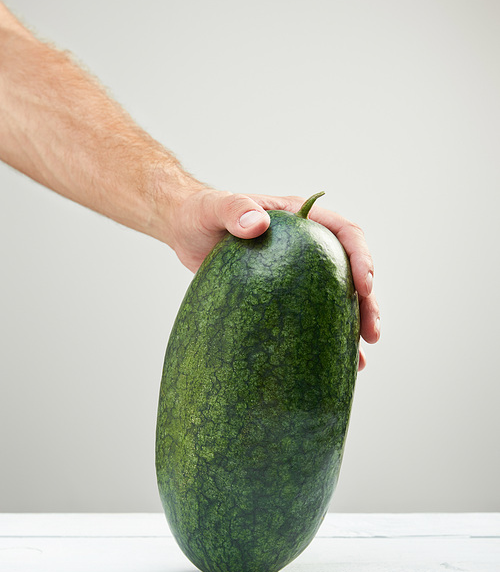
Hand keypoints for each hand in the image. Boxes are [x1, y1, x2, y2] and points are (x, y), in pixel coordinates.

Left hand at [171, 189, 379, 369]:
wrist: (186, 231)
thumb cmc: (202, 213)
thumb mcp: (214, 208)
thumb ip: (234, 210)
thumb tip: (258, 224)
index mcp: (300, 220)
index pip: (343, 233)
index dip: (361, 258)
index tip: (365, 285)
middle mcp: (307, 245)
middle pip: (349, 272)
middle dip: (366, 302)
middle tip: (371, 334)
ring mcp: (299, 271)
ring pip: (336, 297)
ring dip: (352, 325)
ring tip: (360, 358)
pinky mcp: (285, 294)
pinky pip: (310, 314)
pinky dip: (323, 337)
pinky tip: (332, 363)